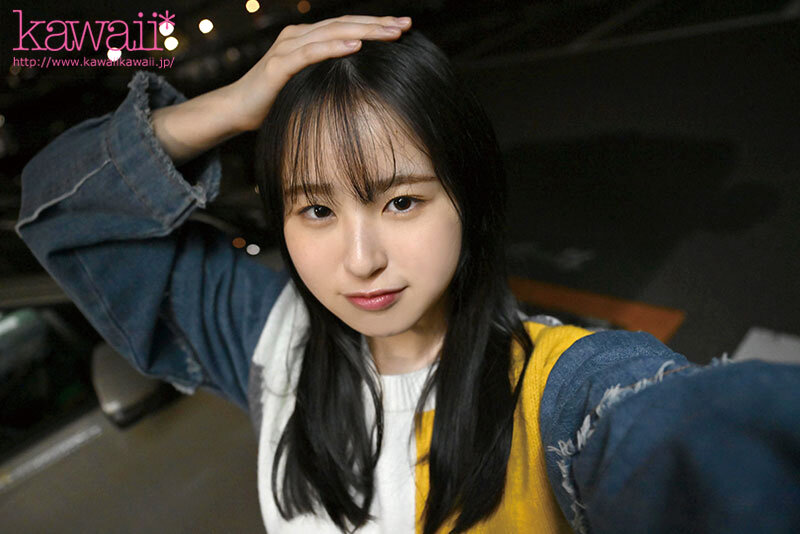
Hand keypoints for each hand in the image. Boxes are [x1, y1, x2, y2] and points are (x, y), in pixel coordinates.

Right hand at [227, 15, 412, 131]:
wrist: (236, 110)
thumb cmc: (274, 101)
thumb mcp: (308, 84)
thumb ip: (328, 76)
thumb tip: (361, 83)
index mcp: (306, 38)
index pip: (347, 26)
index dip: (376, 25)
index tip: (404, 28)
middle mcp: (298, 35)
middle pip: (344, 25)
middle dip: (378, 24)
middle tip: (406, 25)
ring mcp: (287, 47)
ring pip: (332, 33)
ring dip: (364, 32)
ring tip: (390, 33)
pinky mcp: (279, 65)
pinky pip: (311, 53)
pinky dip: (334, 48)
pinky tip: (357, 46)